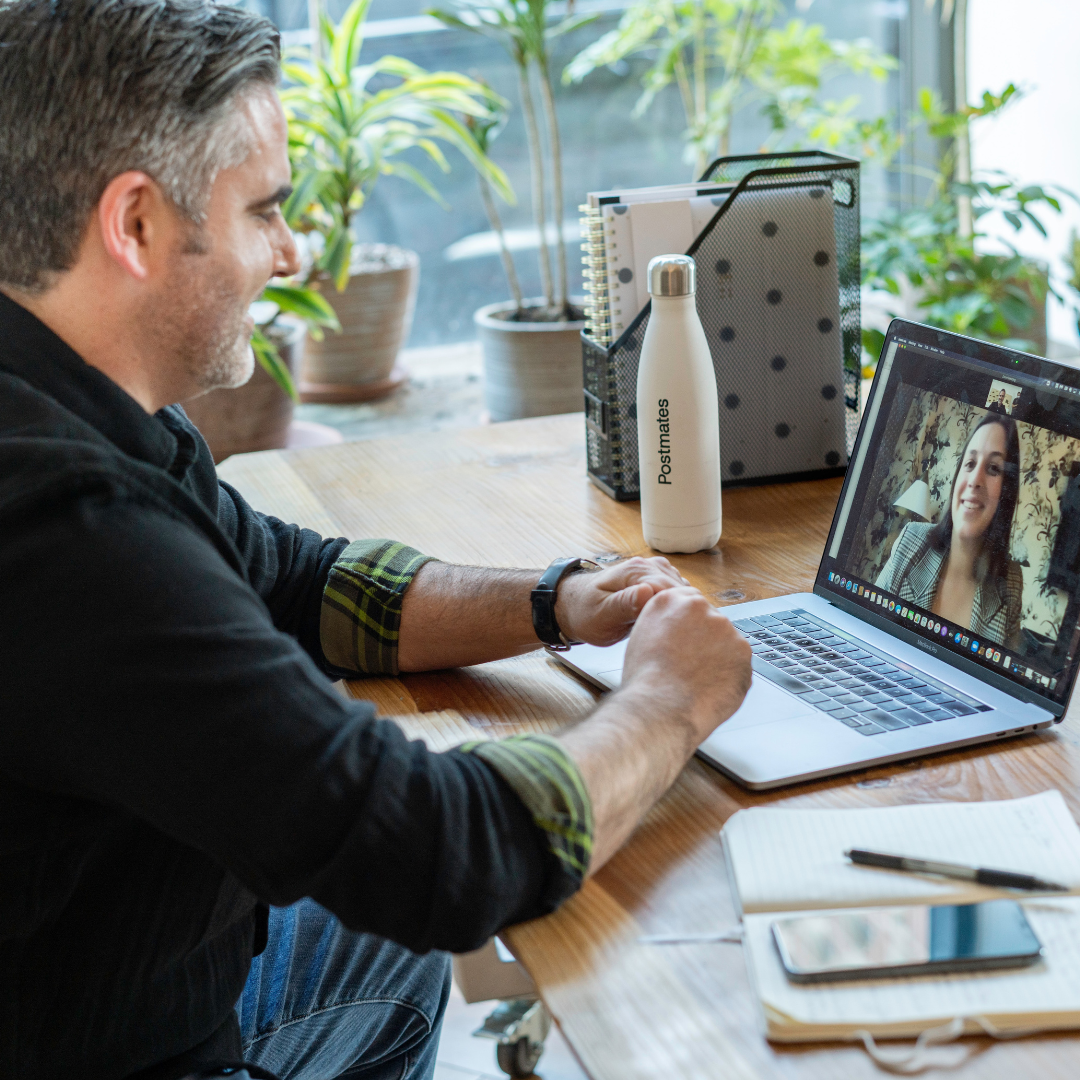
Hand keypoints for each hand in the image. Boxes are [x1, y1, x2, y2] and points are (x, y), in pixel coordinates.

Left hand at [555, 557, 686, 646]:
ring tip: (674, 633)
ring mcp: (655, 572)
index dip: (677, 613)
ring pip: (683, 593)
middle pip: (681, 591)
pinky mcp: (657, 581)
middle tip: (677, 639)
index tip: (678, 634)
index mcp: (636, 571)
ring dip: (682, 611)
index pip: (671, 590)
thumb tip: (648, 592)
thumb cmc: (585, 612)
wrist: (575, 606)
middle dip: (682, 614)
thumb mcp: (601, 614)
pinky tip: (670, 624)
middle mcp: (649, 566)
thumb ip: (624, 604)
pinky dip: (678, 609)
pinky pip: (678, 595)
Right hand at [620, 587, 751, 746]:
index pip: (689, 602)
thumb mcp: (642, 637)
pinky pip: (738, 662)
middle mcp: (700, 607)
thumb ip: (664, 623)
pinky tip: (711, 687)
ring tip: (697, 680)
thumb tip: (678, 629)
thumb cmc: (646, 681)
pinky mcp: (743, 650)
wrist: (661, 707)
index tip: (687, 640)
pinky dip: (730, 675)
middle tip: (690, 665)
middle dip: (705, 641)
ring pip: (726, 642)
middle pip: (710, 620)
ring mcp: (725, 628)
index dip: (689, 625)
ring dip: (718, 657)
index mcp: (670, 600)